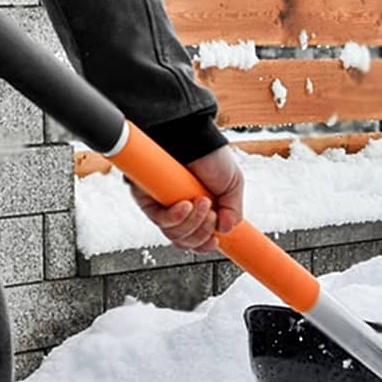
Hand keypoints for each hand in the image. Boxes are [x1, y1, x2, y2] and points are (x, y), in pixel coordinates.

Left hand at [129, 145, 244, 253]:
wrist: (193, 136)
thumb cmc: (210, 154)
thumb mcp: (233, 184)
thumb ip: (233, 210)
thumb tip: (226, 230)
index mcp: (200, 211)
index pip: (198, 240)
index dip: (205, 245)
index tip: (215, 241)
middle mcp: (180, 212)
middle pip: (187, 242)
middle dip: (203, 233)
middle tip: (213, 214)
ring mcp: (163, 207)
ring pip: (174, 235)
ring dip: (193, 223)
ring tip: (202, 202)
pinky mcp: (148, 200)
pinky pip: (160, 221)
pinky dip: (176, 217)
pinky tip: (185, 205)